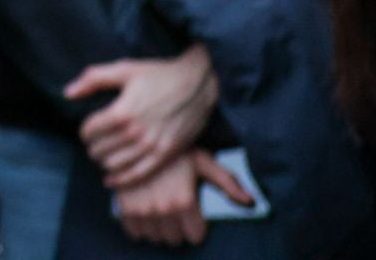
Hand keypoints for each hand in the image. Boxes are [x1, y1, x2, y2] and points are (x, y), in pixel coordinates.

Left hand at [67, 45, 217, 188]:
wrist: (197, 85)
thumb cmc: (158, 75)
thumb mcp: (124, 69)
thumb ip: (92, 79)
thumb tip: (67, 93)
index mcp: (122, 112)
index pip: (90, 132)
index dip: (84, 132)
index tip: (86, 130)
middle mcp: (136, 132)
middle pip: (101, 150)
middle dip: (92, 148)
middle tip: (94, 144)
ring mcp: (152, 146)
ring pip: (116, 165)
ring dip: (104, 162)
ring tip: (103, 156)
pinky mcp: (166, 154)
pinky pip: (139, 174)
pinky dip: (122, 180)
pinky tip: (111, 180)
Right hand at [113, 149, 252, 246]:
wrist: (136, 137)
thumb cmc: (174, 151)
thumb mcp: (203, 162)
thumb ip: (227, 183)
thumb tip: (251, 202)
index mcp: (184, 201)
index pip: (194, 236)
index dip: (196, 226)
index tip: (192, 213)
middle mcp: (162, 210)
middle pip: (174, 239)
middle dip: (177, 228)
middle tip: (175, 210)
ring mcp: (142, 210)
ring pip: (155, 237)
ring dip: (159, 228)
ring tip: (160, 209)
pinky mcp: (124, 207)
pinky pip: (135, 233)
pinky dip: (140, 226)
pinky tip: (144, 211)